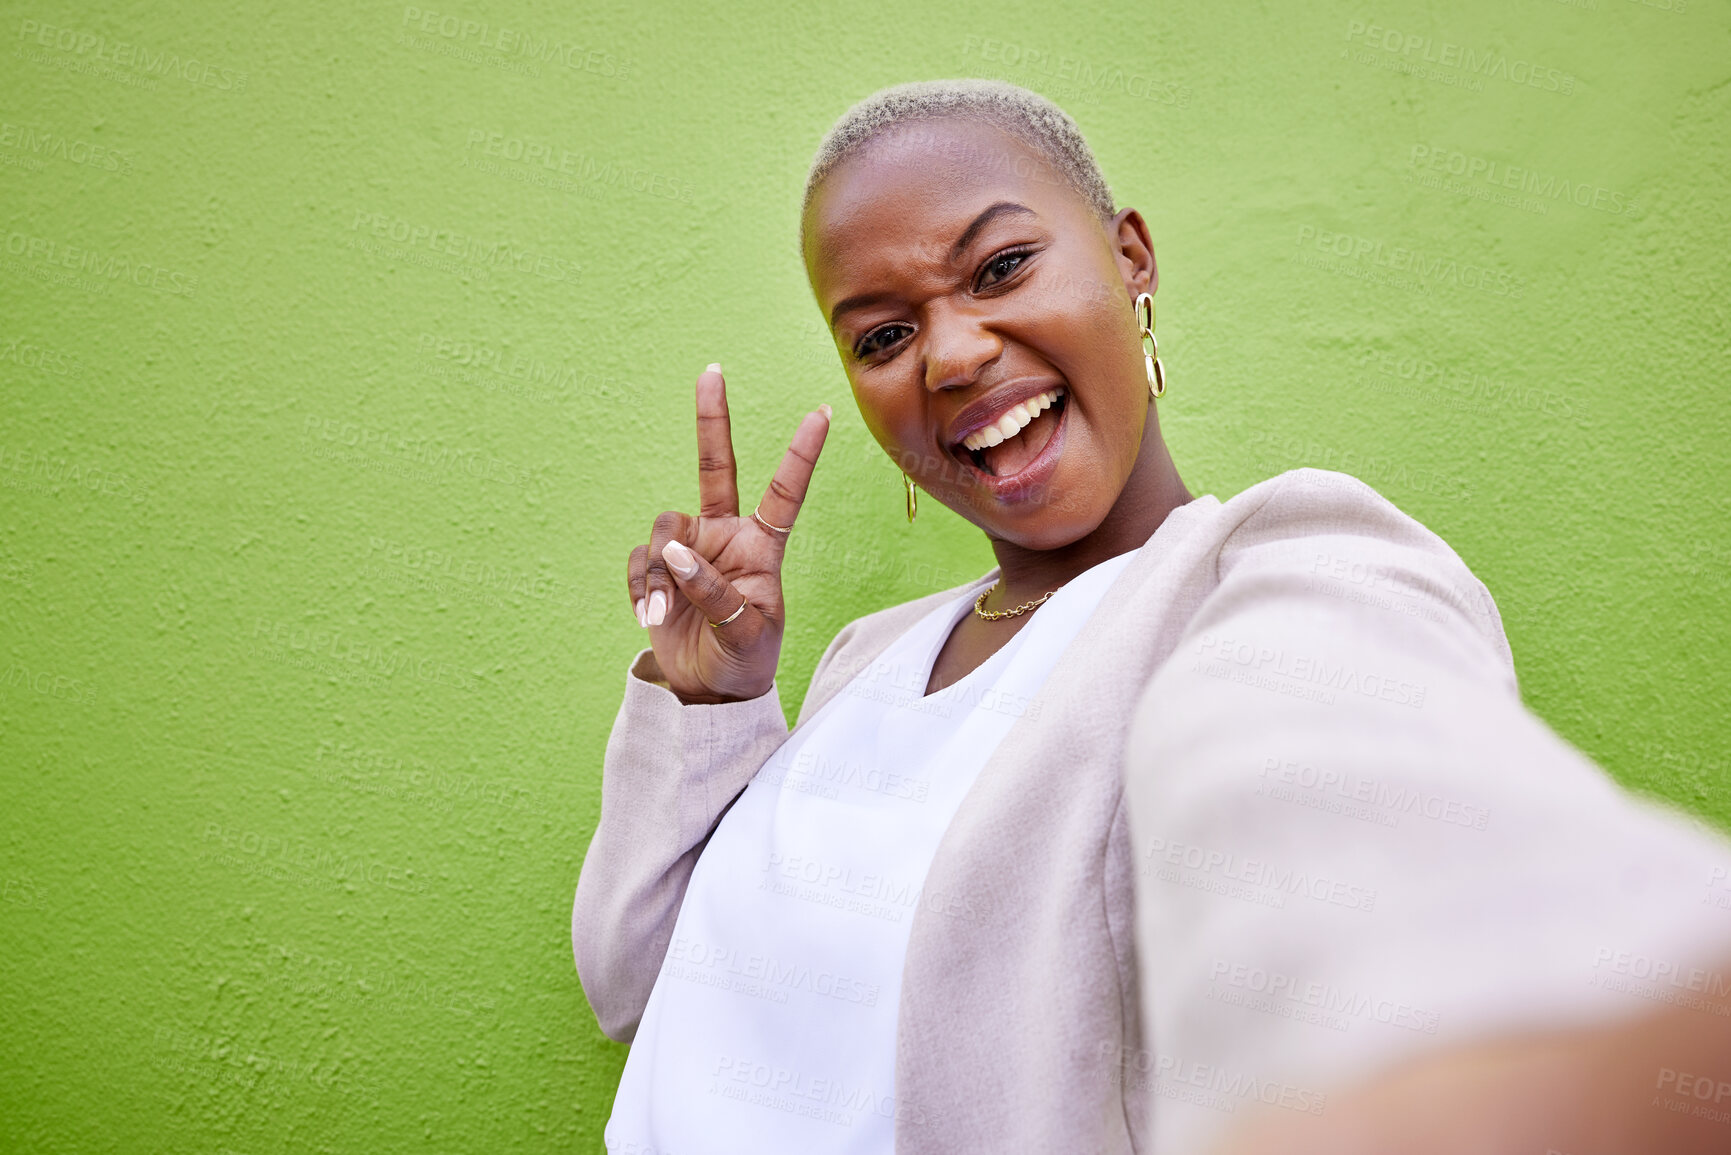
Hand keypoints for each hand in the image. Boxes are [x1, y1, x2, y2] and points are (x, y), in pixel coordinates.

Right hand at [626, 364, 830, 704]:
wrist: (710, 692)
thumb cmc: (745, 660)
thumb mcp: (745, 632)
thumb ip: (714, 591)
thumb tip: (678, 551)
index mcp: (762, 548)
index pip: (784, 493)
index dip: (801, 454)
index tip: (823, 412)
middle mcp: (726, 536)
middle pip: (716, 468)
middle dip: (712, 419)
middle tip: (712, 370)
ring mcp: (690, 549)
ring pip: (665, 529)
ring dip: (660, 569)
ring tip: (661, 611)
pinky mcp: (658, 569)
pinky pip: (641, 560)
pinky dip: (642, 586)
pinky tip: (650, 616)